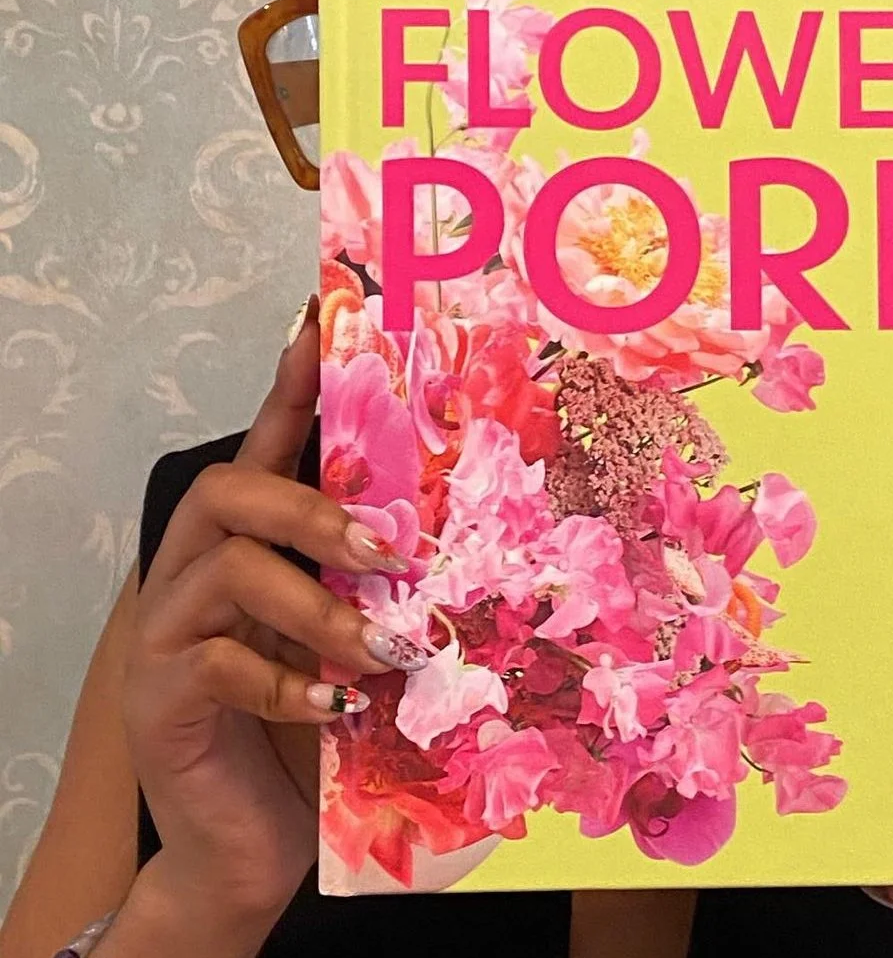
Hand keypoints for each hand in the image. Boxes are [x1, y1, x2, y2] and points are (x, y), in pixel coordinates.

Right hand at [122, 297, 427, 925]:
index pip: (263, 441)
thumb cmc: (314, 715)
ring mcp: (168, 630)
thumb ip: (377, 576)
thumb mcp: (351, 628)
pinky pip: (217, 665)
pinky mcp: (159, 696)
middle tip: (383, 548)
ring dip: (319, 607)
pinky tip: (334, 708)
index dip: (291, 383)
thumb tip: (464, 529)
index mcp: (247, 538)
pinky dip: (288, 682)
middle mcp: (195, 566)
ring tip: (383, 647)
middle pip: (230, 490)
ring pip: (231, 573)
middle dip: (311, 507)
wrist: (245, 837)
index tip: (321, 323)